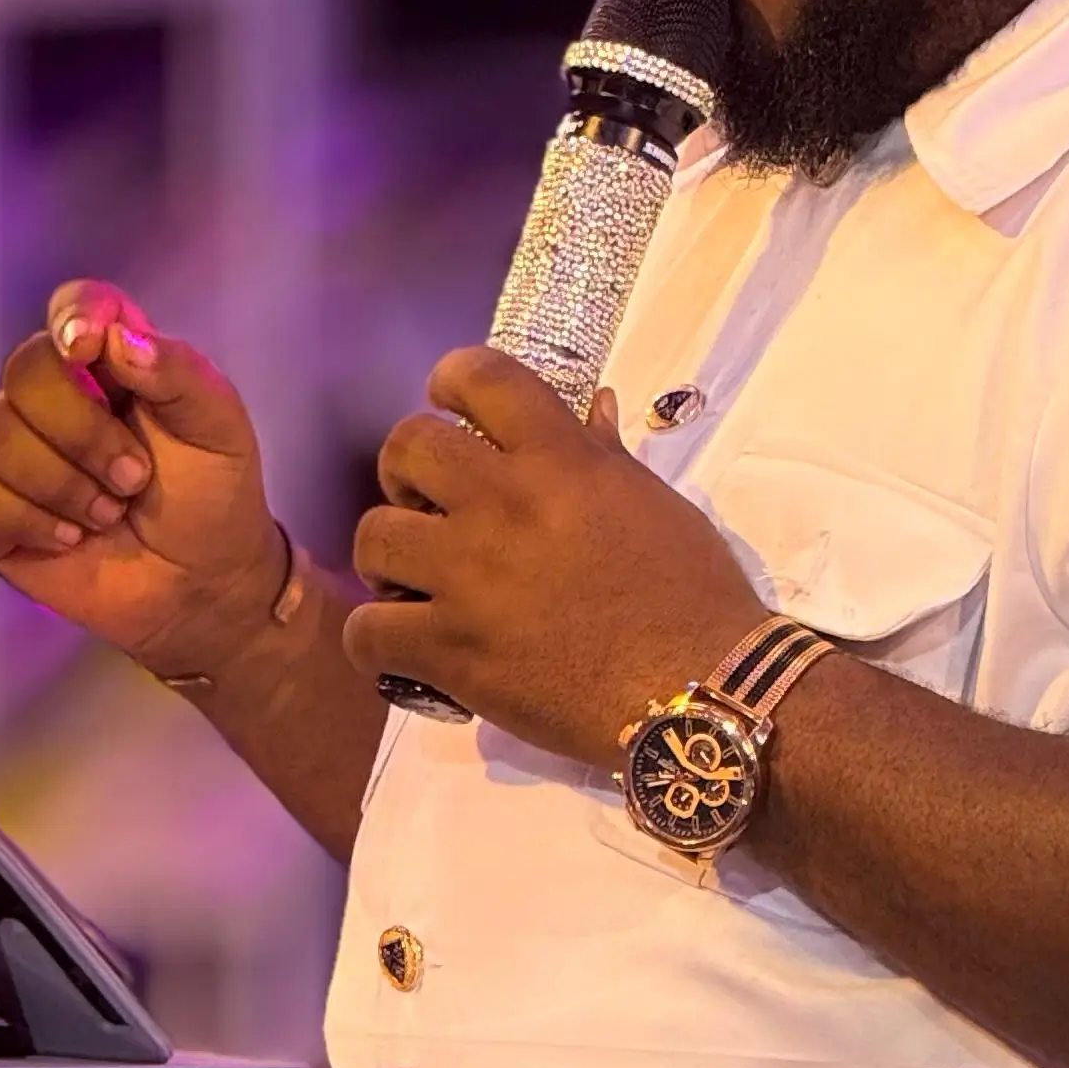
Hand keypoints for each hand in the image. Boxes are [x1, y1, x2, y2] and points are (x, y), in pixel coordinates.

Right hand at [0, 280, 286, 677]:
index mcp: (111, 360)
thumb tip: (114, 338)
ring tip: (110, 513)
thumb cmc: (212, 497)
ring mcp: (16, 451)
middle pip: (24, 371)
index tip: (86, 347)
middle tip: (135, 478)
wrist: (202, 585)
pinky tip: (70, 538)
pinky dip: (27, 519)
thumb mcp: (219, 427)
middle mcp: (54, 396)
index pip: (75, 306)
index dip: (73, 316)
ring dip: (63, 485)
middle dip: (84, 433)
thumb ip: (177, 371)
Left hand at [345, 346, 766, 760]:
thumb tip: (593, 410)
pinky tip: (403, 644)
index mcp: (561, 461)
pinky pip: (368, 630)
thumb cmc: (695, 597)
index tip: (447, 405)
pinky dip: (375, 638)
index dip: (451, 380)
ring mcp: (469, 577)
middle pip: (407, 446)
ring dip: (386, 555)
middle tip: (427, 505)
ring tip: (411, 579)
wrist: (701, 691)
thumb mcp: (659, 508)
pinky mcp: (450, 649)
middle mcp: (504, 505)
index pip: (481, 376)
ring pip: (374, 536)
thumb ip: (608, 459)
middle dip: (405, 471)